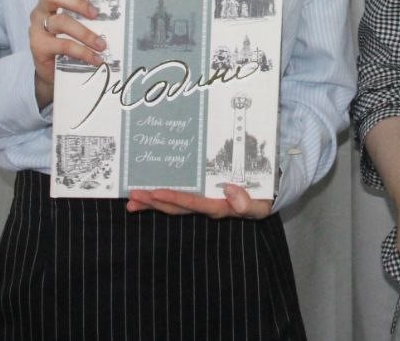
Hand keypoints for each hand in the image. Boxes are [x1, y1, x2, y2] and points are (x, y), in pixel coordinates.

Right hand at [30, 0, 104, 108]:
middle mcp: (41, 9)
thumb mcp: (78, 24)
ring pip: (61, 21)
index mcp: (51, 0)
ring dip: (86, 33)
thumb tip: (118, 11)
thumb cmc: (68, 41)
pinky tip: (95, 59)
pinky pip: (63, 44)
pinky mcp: (38, 45)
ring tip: (102, 45)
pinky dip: (82, 52)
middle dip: (77, 1)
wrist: (53, 72)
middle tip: (96, 14)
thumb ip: (88, 14)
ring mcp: (38, 27)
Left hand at [126, 184, 272, 218]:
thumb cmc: (263, 199)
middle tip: (133, 196)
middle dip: (154, 202)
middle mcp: (206, 207)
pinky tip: (149, 195)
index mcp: (219, 208)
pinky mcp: (200, 198)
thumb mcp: (261, 204)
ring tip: (132, 200)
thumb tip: (229, 191)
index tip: (156, 193)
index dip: (175, 198)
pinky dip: (163, 198)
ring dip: (152, 203)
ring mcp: (202, 203)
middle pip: (177, 207)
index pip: (194, 203)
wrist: (268, 196)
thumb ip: (248, 202)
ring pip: (173, 205)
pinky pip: (179, 199)